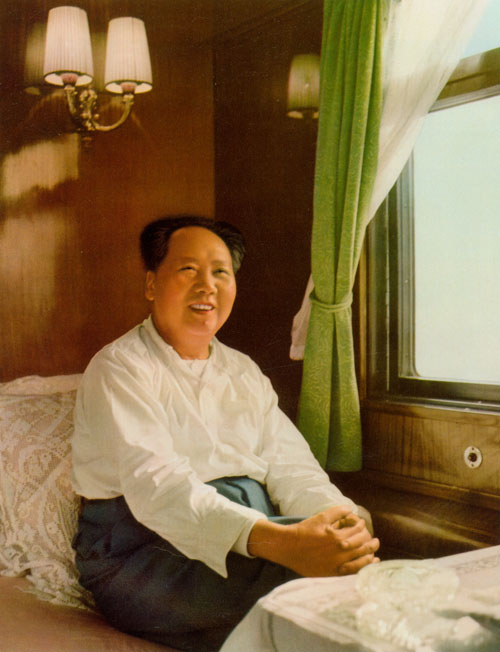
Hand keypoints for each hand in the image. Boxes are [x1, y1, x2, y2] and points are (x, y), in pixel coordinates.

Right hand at [248, 505, 379, 576]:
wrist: (289, 547)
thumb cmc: (304, 531)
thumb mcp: (321, 517)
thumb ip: (337, 512)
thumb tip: (351, 509)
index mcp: (337, 537)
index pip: (358, 531)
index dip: (362, 527)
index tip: (362, 525)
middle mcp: (340, 551)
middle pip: (362, 545)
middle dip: (371, 541)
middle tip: (375, 540)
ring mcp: (337, 564)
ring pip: (361, 560)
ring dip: (371, 554)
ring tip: (375, 551)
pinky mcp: (333, 573)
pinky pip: (354, 571)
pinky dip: (364, 567)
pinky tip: (370, 564)